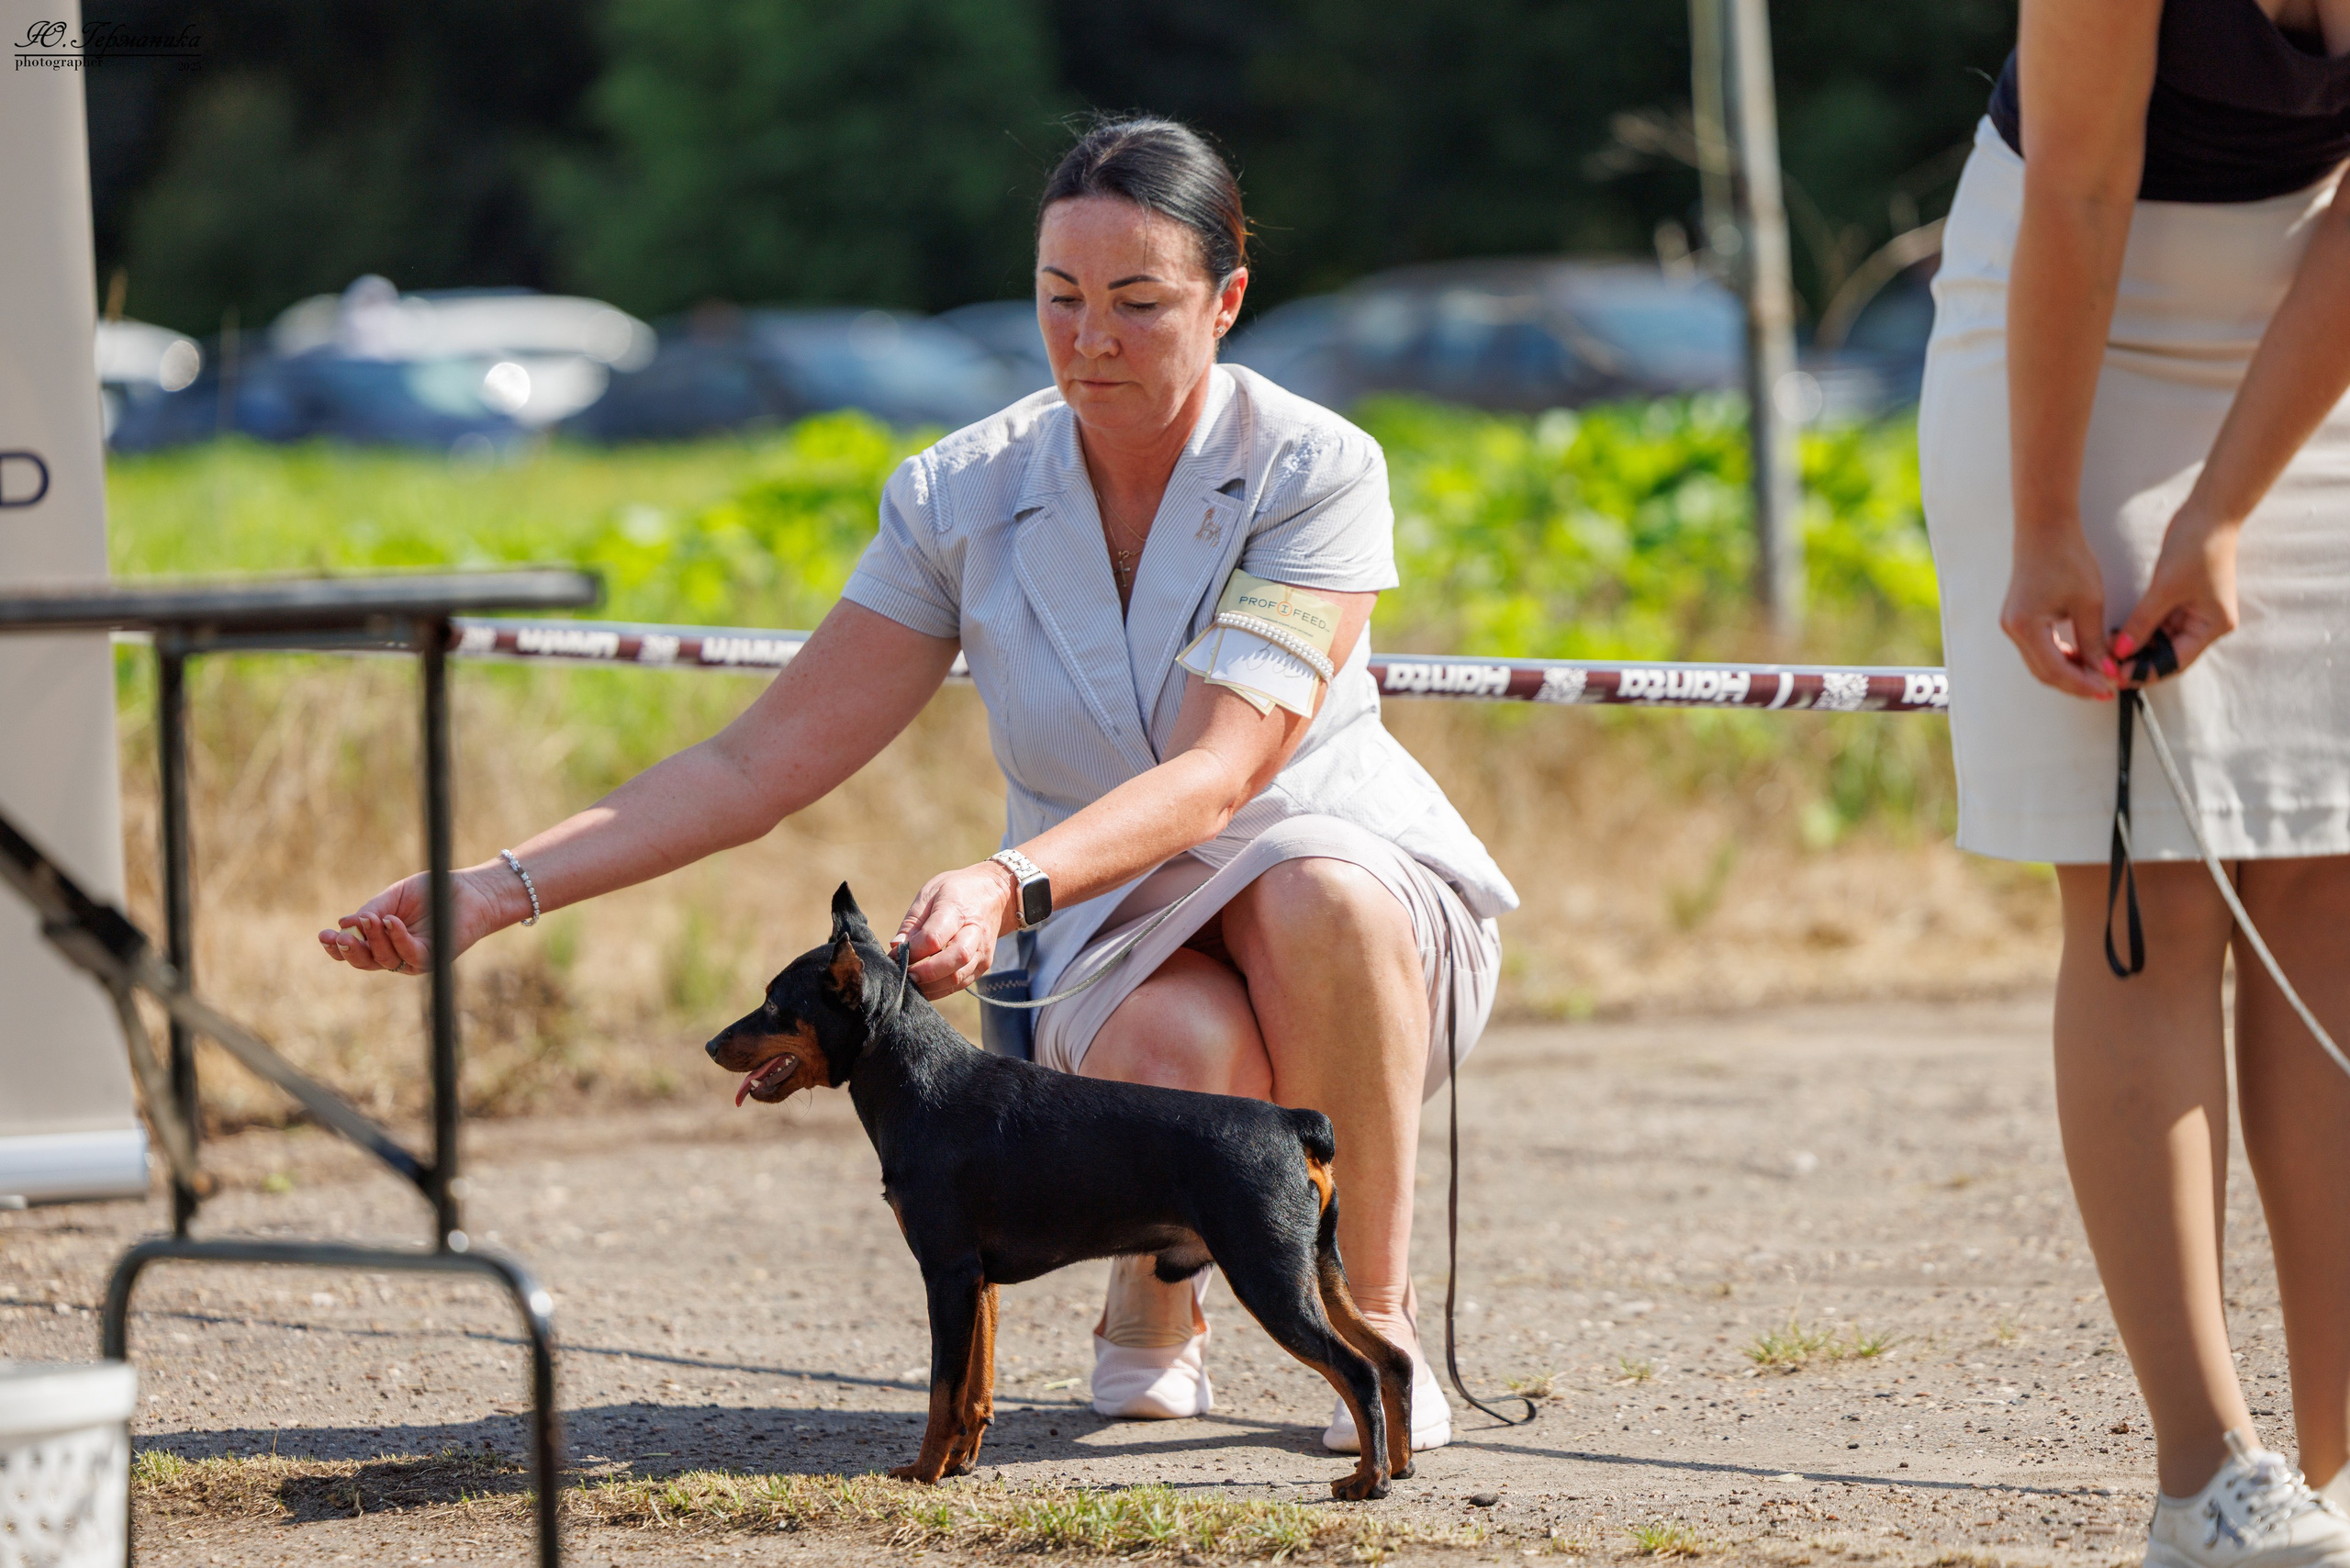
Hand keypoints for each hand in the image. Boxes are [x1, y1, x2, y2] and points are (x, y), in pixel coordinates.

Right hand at [317, 865, 515, 974]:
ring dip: (373, 939)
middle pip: (365, 962)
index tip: (322, 935)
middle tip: (337, 936)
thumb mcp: (394, 897)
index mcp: (383, 941)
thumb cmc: (432, 892)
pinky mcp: (432, 956)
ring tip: (370, 918)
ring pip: (384, 960)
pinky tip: (390, 921)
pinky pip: (410, 953)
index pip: (355, 952)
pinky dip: (397, 938)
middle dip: (348, 951)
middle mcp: (396, 954)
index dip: (336, 947)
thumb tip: (344, 923)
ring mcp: (413, 959)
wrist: (469, 889)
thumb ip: (371, 910)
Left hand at [895, 861, 1019, 1000]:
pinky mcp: (983, 965)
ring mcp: (982, 951)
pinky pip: (960, 984)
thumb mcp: (930, 893)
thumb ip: (912, 922)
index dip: (913, 951)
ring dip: (931, 985)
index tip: (895, 955)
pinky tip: (924, 985)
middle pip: (954, 959)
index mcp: (958, 909)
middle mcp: (975, 932)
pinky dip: (940, 989)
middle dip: (925, 972)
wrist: (996, 894)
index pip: (934, 937)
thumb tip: (896, 947)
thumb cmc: (957, 891)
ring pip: (958, 977)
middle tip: (904, 974)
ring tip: (911, 982)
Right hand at [2000, 520, 2116, 699]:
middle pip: (2044, 672)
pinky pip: (2038, 649)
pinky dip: (2060, 658)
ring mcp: (2012, 625)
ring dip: (2068, 672)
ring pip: (2040, 663)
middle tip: (2105, 688)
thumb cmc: (2067, 559)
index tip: (2108, 690)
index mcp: (2026, 626)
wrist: (2045, 529)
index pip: (2055, 670)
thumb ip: (2095, 641)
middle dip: (2075, 683)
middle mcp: (2012, 630)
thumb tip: (2106, 671)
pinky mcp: (2018, 619)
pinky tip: (2081, 657)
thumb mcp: (2089, 603)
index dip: (2083, 684)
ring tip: (2097, 674)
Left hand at [2112, 509, 2239, 682]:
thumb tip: (2121, 651)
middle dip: (2139, 660)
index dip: (2147, 672)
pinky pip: (2158, 623)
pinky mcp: (2180, 600)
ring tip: (2107, 651)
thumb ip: (2143, 623)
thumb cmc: (2196, 547)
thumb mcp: (2165, 589)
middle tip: (2107, 666)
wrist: (2207, 514)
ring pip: (2161, 640)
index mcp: (2213, 626)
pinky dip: (2139, 630)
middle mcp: (2207, 623)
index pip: (2177, 661)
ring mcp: (2194, 612)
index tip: (2118, 677)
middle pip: (2169, 654)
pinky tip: (2117, 635)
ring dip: (2137, 646)